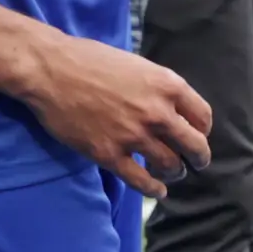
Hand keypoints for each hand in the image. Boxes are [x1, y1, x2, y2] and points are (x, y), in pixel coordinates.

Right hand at [15, 33, 214, 196]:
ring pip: (170, 165)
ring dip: (175, 172)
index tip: (197, 135)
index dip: (202, 130)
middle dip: (199, 157)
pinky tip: (158, 191)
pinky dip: (153, 189)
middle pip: (194, 145)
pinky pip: (140, 180)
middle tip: (197, 162)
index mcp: (168, 85)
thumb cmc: (90, 60)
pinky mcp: (109, 154)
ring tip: (173, 173)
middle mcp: (157, 113)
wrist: (50, 70)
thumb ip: (158, 88)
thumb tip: (172, 107)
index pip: (202, 117)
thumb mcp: (137, 65)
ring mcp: (134, 136)